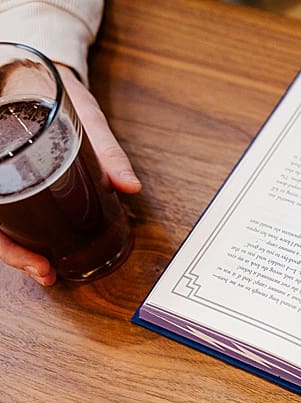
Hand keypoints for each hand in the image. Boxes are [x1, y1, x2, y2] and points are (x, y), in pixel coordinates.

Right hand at [0, 66, 140, 285]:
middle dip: (15, 254)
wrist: (45, 72)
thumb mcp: (85, 116)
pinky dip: (25, 231)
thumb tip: (131, 186)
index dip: (9, 246)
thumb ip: (106, 150)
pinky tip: (45, 247)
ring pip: (1, 220)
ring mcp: (4, 174)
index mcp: (2, 149)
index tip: (37, 265)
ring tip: (48, 270)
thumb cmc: (59, 90)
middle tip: (46, 274)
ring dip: (19, 249)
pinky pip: (11, 209)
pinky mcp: (14, 176)